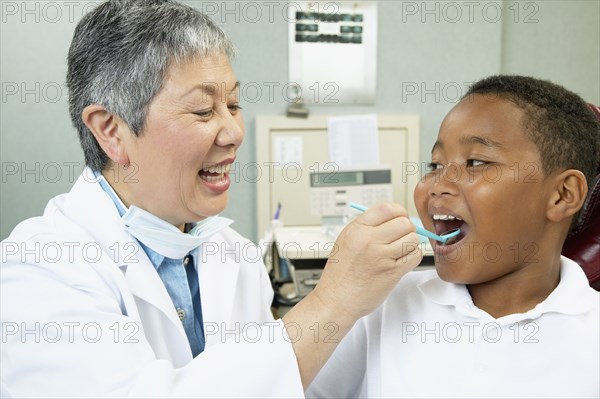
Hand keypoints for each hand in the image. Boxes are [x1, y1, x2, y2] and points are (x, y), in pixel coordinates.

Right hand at [312, 202, 421, 321]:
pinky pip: (415, 256)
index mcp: (357, 229)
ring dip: (410, 244)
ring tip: (400, 251)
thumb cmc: (340, 273)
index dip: (399, 212)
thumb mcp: (346, 240)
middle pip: (404, 223)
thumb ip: (367, 227)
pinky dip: (413, 257)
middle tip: (401, 237)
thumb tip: (392, 218)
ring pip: (412, 239)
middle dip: (407, 229)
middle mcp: (368, 240)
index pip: (388, 208)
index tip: (399, 219)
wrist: (336, 300)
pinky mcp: (392, 272)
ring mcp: (381, 256)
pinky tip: (403, 260)